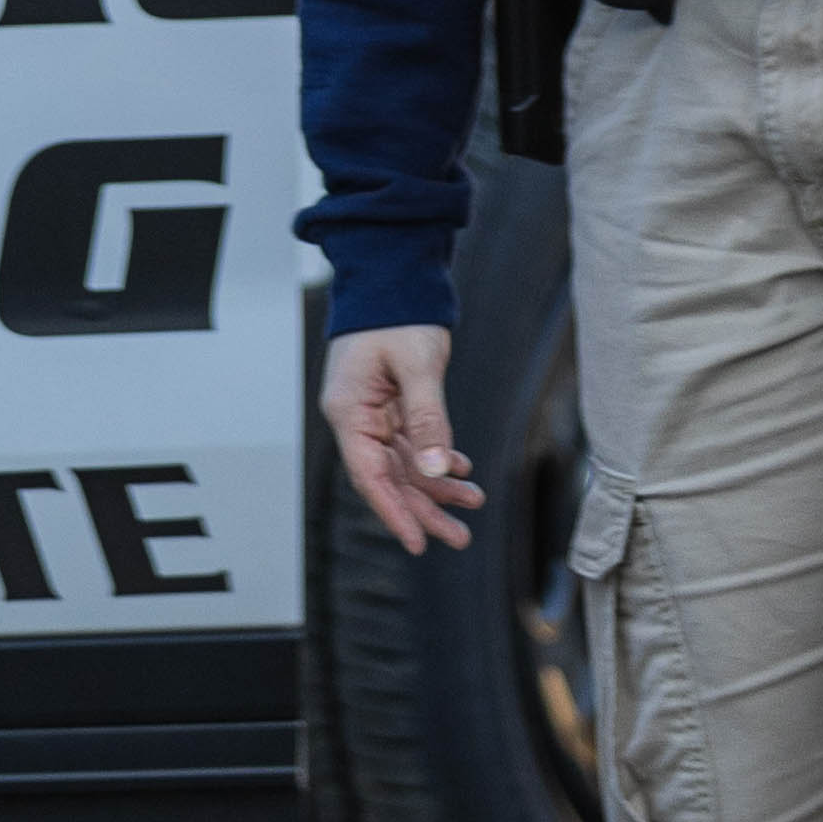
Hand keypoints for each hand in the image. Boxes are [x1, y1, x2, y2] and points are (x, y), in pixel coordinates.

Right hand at [321, 323, 484, 553]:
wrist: (393, 278)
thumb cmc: (397, 315)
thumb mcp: (418, 366)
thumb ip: (428, 419)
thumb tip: (437, 469)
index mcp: (349, 410)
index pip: (369, 475)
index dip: (395, 512)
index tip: (418, 543)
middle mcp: (356, 416)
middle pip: (389, 477)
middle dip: (424, 509)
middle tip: (460, 538)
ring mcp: (371, 412)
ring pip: (403, 464)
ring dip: (437, 486)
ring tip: (473, 503)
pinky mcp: (388, 405)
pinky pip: (410, 444)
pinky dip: (437, 457)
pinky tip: (461, 470)